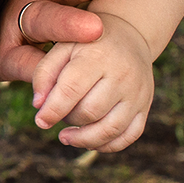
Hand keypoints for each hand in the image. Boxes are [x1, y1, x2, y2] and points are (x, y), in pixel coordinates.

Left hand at [28, 13, 155, 150]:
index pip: (72, 90)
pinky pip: (130, 135)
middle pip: (90, 111)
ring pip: (111, 129)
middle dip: (68, 120)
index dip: (52, 110)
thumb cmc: (87, 45)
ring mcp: (137, 93)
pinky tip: (90, 141)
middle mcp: (122, 75)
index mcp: (97, 57)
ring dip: (84, 139)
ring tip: (66, 137)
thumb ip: (44, 74)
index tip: (40, 121)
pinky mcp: (145, 106)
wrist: (128, 38)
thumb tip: (38, 106)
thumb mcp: (62, 48)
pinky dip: (108, 145)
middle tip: (57, 116)